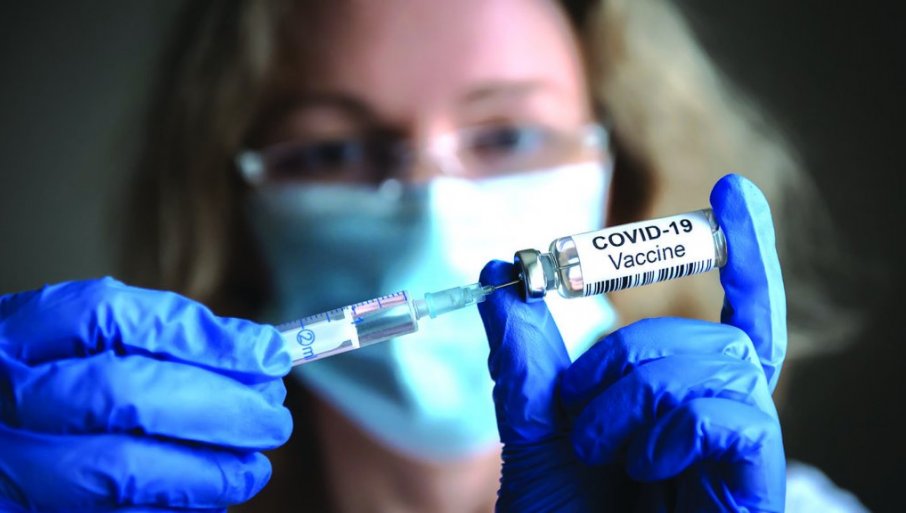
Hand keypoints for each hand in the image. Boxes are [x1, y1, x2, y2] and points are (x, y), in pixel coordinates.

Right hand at [0, 278, 292, 511]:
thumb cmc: (50, 387)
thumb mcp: (84, 346)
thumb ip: (161, 342)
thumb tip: (261, 353)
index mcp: (17, 334)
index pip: (111, 316)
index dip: (201, 337)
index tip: (269, 355)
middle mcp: (2, 395)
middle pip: (123, 392)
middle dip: (216, 407)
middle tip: (273, 420)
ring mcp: (4, 466)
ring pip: (119, 470)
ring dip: (205, 473)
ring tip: (253, 470)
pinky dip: (174, 509)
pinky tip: (207, 500)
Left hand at [478, 174, 786, 511]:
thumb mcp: (531, 426)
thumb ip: (522, 353)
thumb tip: (499, 273)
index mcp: (681, 401)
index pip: (732, 315)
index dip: (742, 255)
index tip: (734, 193)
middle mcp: (721, 417)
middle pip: (711, 333)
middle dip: (628, 355)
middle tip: (579, 412)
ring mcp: (741, 451)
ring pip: (715, 361)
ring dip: (634, 394)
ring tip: (597, 447)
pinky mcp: (754, 482)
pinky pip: (730, 412)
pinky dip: (668, 427)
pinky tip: (642, 468)